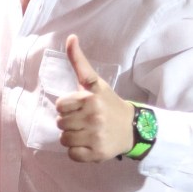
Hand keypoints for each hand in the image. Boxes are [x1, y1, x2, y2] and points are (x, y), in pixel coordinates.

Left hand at [55, 34, 134, 162]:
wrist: (133, 128)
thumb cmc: (108, 103)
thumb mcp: (94, 82)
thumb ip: (79, 61)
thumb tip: (70, 37)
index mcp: (90, 98)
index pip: (59, 106)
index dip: (67, 107)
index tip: (81, 107)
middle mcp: (93, 117)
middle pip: (60, 123)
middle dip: (70, 122)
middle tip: (86, 120)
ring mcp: (96, 136)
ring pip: (64, 139)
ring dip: (72, 137)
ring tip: (87, 132)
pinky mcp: (97, 154)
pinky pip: (72, 155)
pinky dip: (77, 152)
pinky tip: (89, 143)